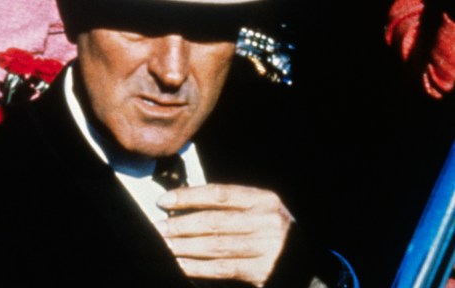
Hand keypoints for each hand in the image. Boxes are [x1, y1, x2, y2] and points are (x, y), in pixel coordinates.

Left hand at [156, 184, 293, 286]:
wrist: (311, 266)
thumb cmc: (276, 234)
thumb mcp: (262, 212)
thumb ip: (232, 207)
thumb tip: (184, 206)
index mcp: (264, 200)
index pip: (219, 194)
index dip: (189, 196)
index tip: (164, 201)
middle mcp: (266, 222)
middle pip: (213, 221)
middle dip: (180, 225)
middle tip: (157, 227)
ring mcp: (266, 248)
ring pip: (214, 245)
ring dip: (184, 246)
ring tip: (163, 245)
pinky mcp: (263, 272)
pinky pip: (222, 268)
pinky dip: (197, 266)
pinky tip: (179, 264)